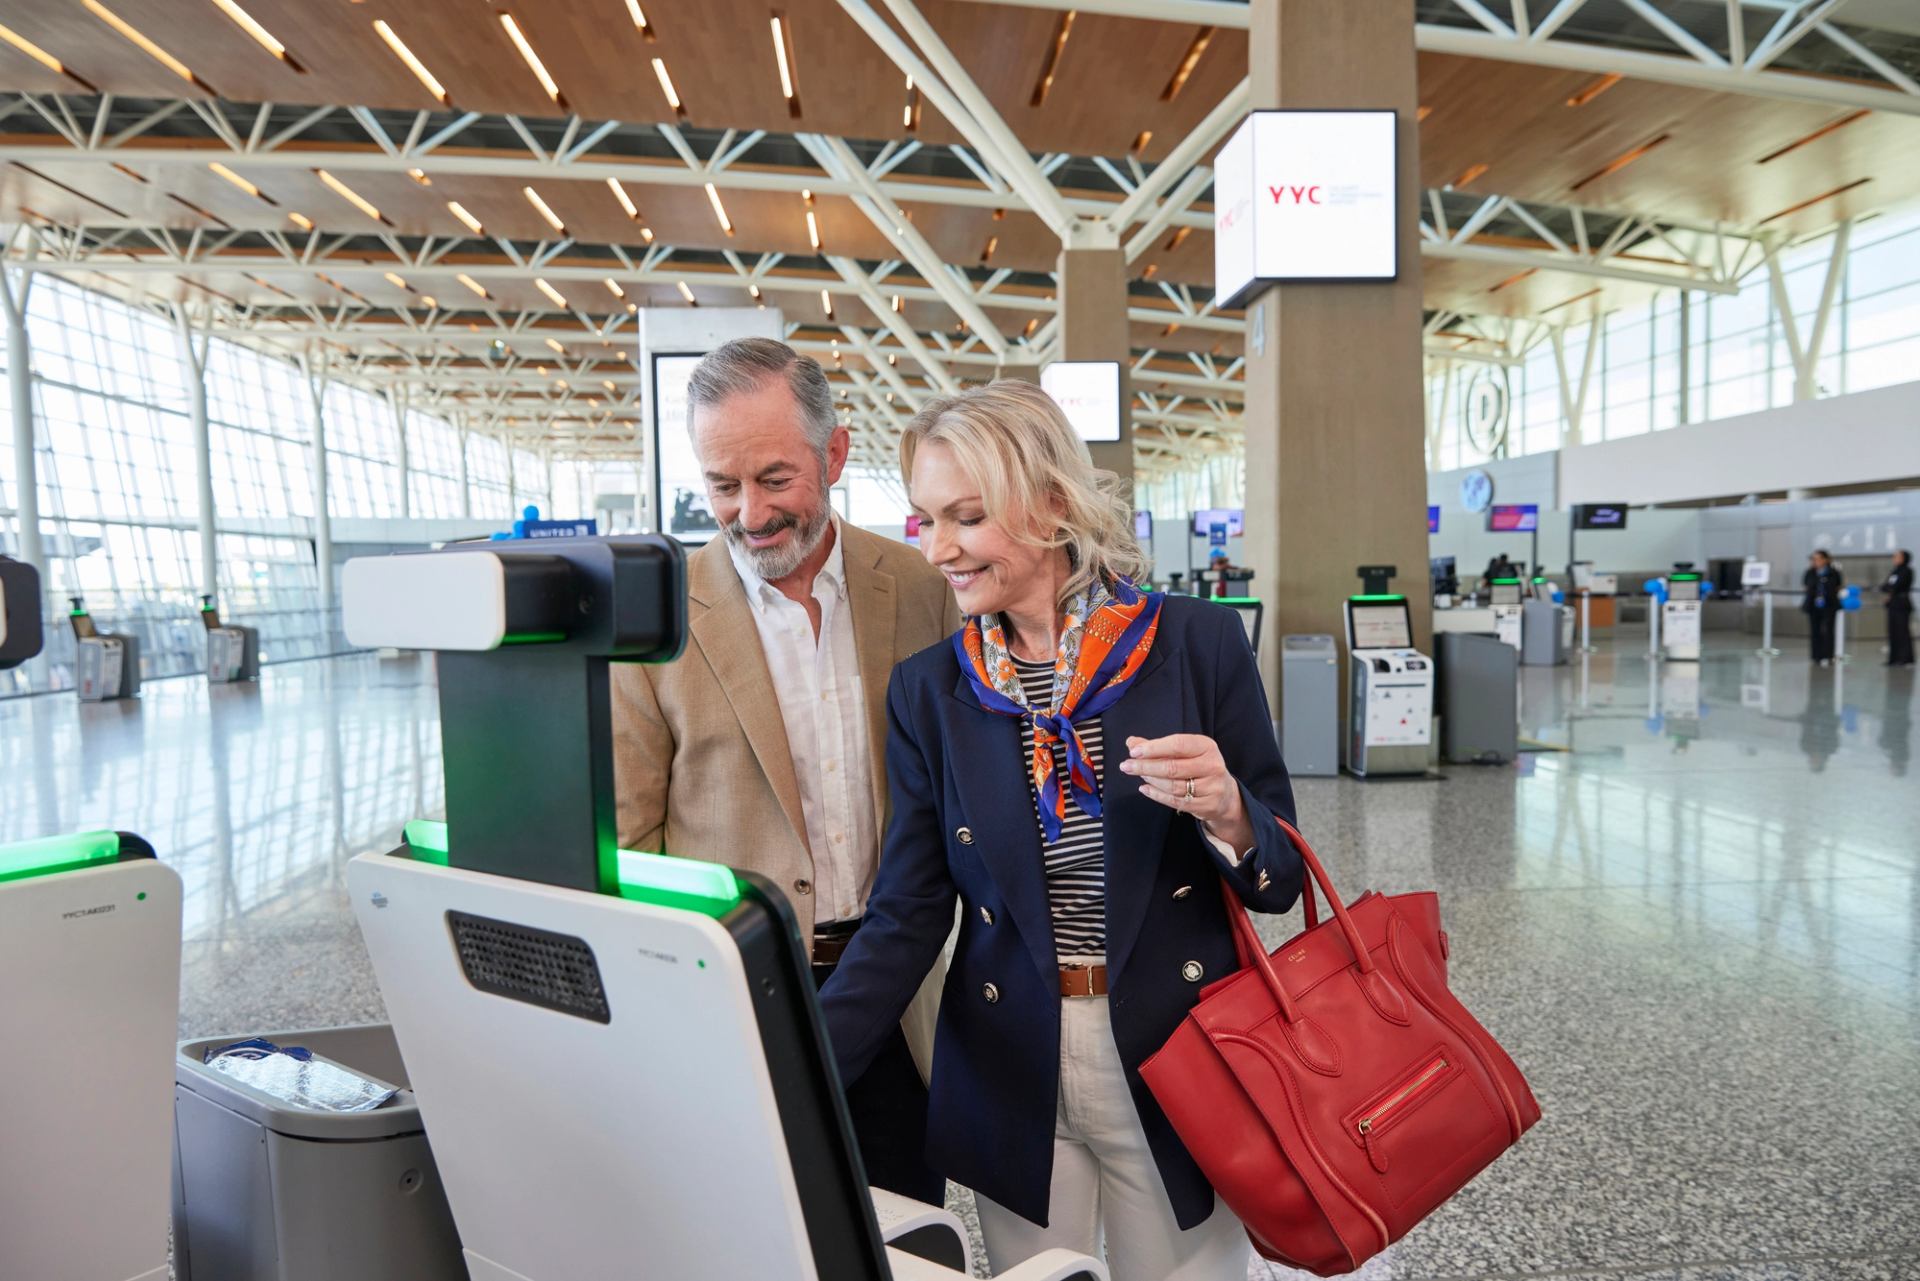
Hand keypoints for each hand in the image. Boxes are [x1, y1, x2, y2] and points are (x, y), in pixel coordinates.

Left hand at [1118, 733, 1250, 845]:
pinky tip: (1145, 788)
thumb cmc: (1199, 767)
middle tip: (1126, 766)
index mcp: (1206, 746)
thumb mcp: (1185, 752)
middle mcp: (1212, 766)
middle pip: (1173, 767)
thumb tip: (1131, 742)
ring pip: (1173, 786)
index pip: (1178, 744)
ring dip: (1151, 780)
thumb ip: (1157, 746)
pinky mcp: (1207, 805)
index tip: (1133, 751)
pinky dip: (1157, 795)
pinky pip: (1176, 802)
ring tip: (1139, 775)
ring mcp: (1211, 787)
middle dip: (1145, 766)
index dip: (1154, 748)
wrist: (1225, 794)